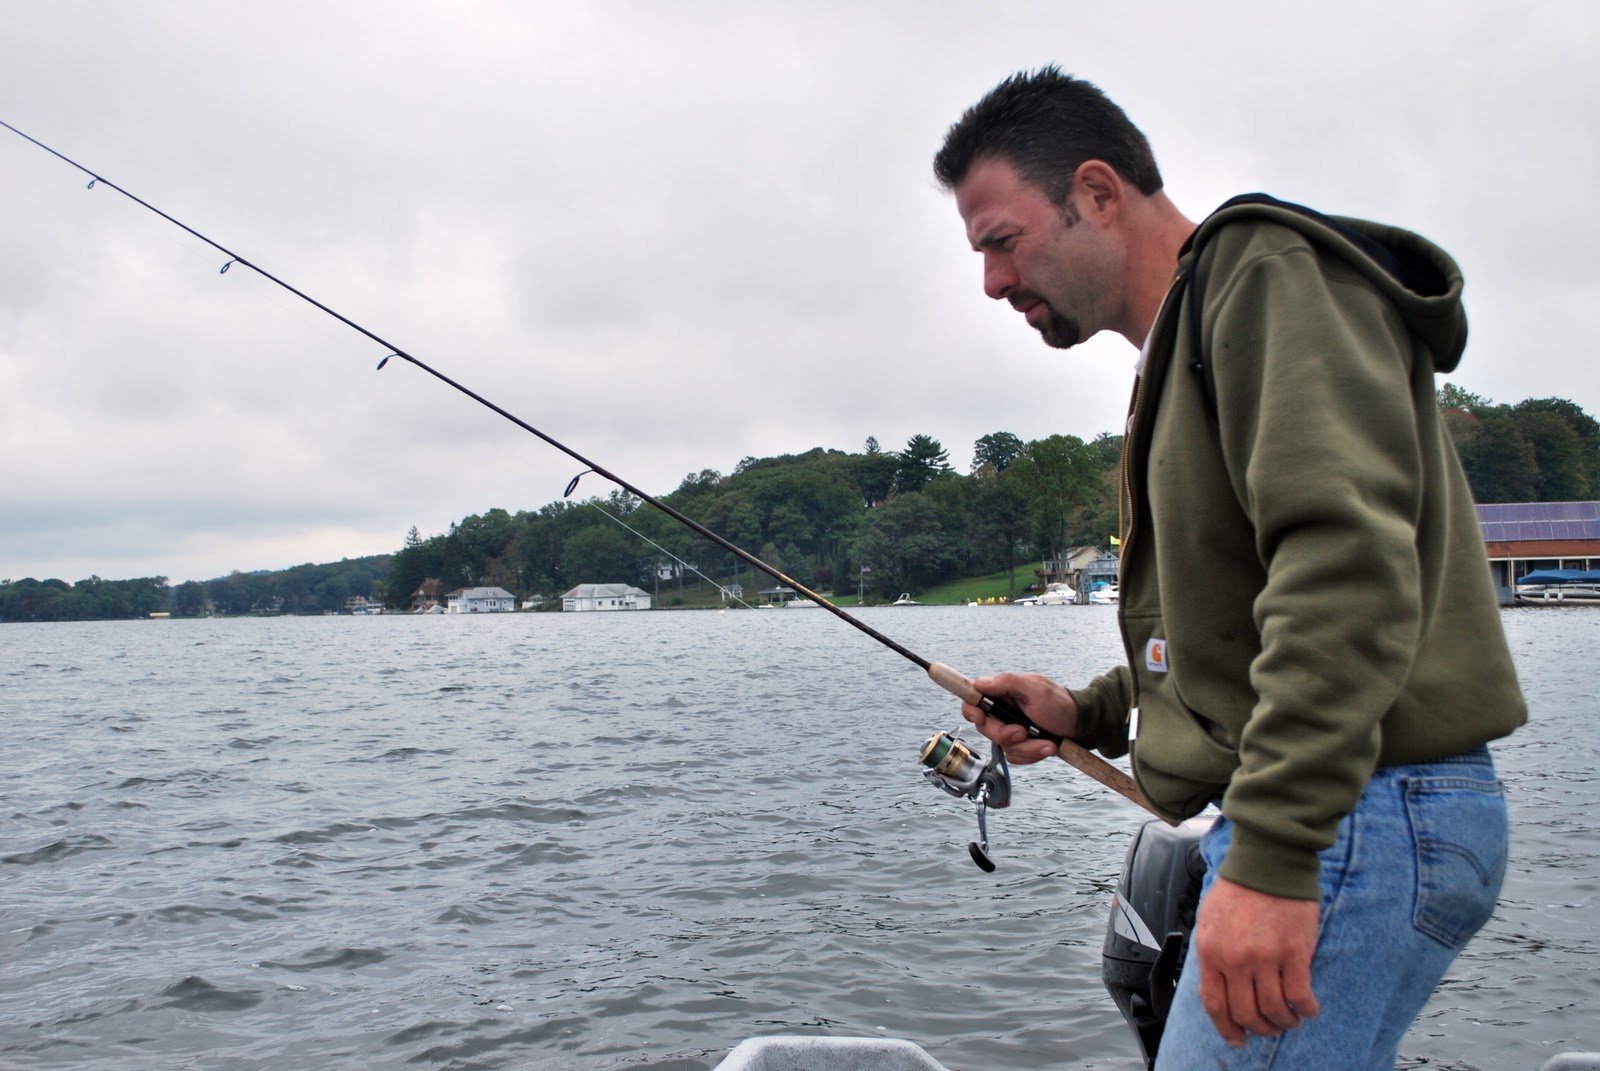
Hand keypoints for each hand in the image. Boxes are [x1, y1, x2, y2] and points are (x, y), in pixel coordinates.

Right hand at [960, 672, 1078, 763]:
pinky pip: (1015, 756)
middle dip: (1006, 735)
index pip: (972, 702)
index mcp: (1002, 694)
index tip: (982, 718)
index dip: (972, 712)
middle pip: (986, 729)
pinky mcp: (1019, 745)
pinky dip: (1032, 754)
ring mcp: (1010, 730)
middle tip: (1025, 732)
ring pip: (1003, 747)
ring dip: (1027, 747)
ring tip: (1047, 742)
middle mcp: (1003, 712)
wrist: (1080, 724)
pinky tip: (1046, 746)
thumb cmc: (1060, 703)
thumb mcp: (1035, 688)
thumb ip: (1007, 683)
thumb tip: (980, 683)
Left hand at [1194, 877, 1320, 1045]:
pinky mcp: (1295, 953)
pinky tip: (1308, 1008)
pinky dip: (1305, 1009)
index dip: (1227, 1028)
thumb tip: (1218, 986)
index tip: (1237, 1039)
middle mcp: (1236, 960)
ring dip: (1283, 1022)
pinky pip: (1300, 996)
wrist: (1267, 863)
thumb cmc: (1238, 889)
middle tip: (1268, 1028)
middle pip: (1246, 1013)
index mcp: (1211, 952)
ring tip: (1289, 1019)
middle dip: (1259, 1029)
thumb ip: (1212, 954)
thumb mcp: (1209, 921)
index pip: (1215, 1004)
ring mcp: (1266, 958)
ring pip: (1274, 1010)